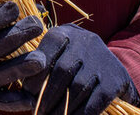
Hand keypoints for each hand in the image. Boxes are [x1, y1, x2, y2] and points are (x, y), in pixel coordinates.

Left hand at [23, 24, 139, 114]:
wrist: (114, 72)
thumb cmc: (76, 66)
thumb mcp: (60, 56)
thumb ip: (43, 67)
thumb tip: (25, 94)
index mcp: (66, 33)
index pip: (47, 53)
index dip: (36, 78)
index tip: (29, 95)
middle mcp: (85, 42)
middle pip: (62, 71)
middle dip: (47, 96)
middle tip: (38, 112)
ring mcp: (102, 60)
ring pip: (77, 88)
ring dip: (62, 108)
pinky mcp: (115, 79)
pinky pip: (94, 101)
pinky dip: (81, 114)